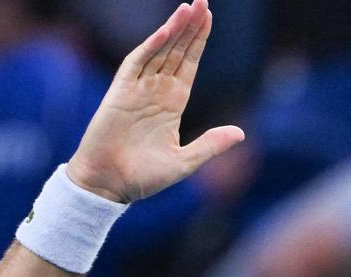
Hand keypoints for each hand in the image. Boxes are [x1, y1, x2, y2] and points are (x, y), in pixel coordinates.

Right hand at [67, 0, 243, 202]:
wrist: (109, 185)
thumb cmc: (143, 177)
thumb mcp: (185, 162)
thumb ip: (211, 144)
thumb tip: (241, 133)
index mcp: (172, 104)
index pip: (189, 64)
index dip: (199, 42)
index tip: (209, 18)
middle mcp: (156, 91)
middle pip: (176, 51)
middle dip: (190, 27)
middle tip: (203, 1)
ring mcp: (138, 89)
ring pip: (159, 51)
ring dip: (174, 29)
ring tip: (189, 6)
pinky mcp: (120, 91)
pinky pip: (137, 62)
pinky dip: (151, 45)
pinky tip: (167, 30)